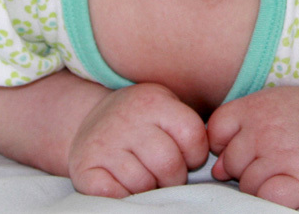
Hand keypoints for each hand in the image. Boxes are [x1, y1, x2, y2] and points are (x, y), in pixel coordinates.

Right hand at [68, 83, 208, 197]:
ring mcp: (104, 143)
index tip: (187, 157)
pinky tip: (124, 183)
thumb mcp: (165, 107)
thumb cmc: (140, 120)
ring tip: (146, 176)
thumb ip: (187, 126)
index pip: (192, 135)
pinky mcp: (85, 167)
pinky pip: (115, 194)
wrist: (89, 119)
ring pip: (143, 183)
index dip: (195, 154)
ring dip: (150, 188)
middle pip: (169, 164)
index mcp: (153, 102)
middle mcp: (127, 119)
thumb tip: (213, 160)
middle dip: (174, 178)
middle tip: (166, 175)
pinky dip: (125, 196)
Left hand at [207, 86, 298, 207]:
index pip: (216, 132)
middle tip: (277, 158)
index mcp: (256, 107)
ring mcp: (282, 155)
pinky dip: (275, 198)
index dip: (228, 144)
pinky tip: (291, 187)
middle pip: (230, 162)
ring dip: (263, 185)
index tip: (250, 147)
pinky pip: (267, 199)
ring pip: (248, 185)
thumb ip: (241, 126)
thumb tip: (219, 170)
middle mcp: (265, 129)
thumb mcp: (275, 104)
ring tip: (289, 169)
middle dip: (247, 167)